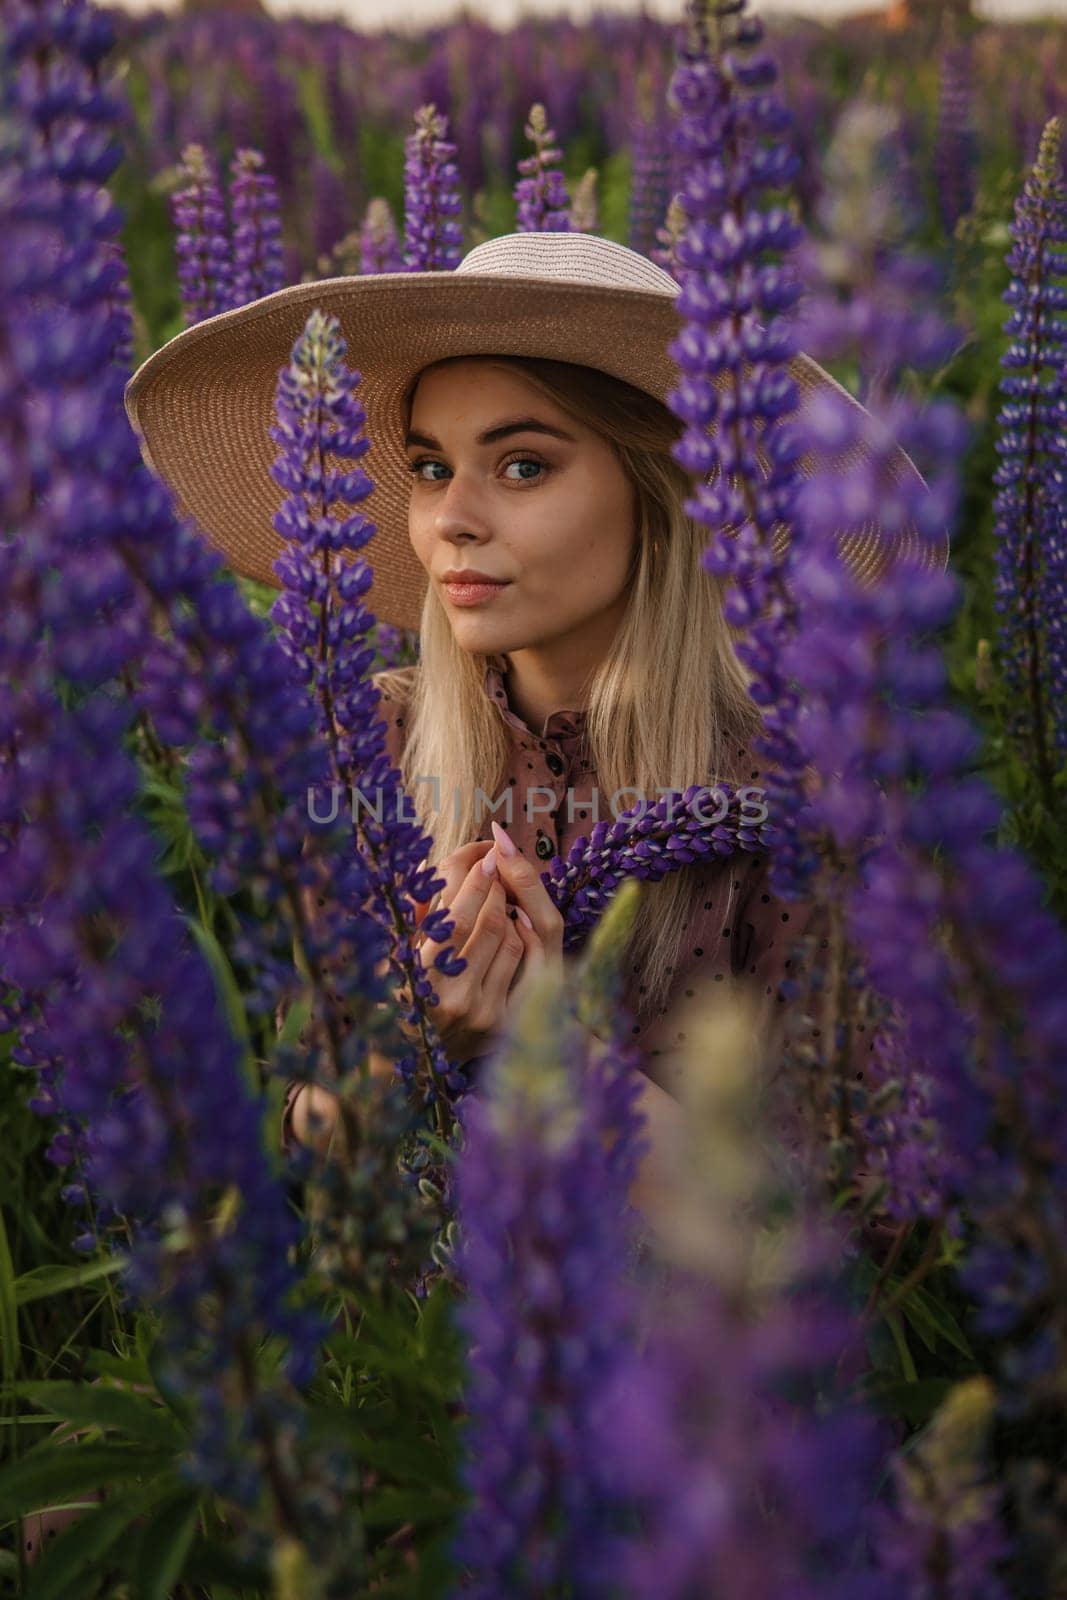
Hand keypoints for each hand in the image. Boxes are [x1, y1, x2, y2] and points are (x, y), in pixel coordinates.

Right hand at [403, 828, 562, 1064]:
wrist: (419, 1060)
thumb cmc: (405, 997)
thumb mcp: (399, 958)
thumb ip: (415, 919)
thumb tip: (433, 869)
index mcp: (419, 979)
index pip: (455, 920)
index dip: (474, 884)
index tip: (485, 857)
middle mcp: (453, 997)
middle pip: (490, 924)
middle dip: (498, 887)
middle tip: (497, 865)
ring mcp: (482, 1011)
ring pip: (512, 939)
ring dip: (512, 908)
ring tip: (502, 892)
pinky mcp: (504, 1022)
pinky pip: (524, 962)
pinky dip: (523, 935)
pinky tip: (515, 921)